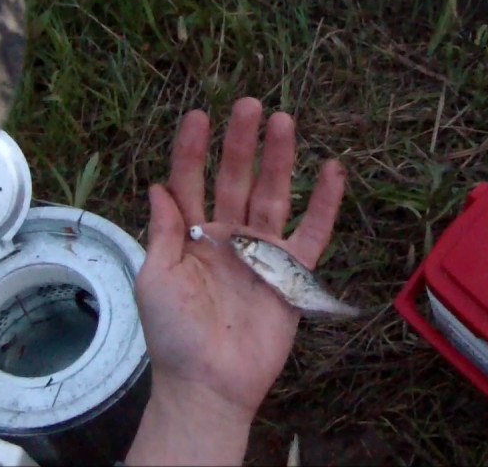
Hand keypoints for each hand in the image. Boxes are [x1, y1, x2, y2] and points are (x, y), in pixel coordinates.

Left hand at [125, 97, 346, 465]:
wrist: (209, 383)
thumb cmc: (173, 336)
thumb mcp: (155, 278)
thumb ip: (163, 231)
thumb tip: (158, 186)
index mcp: (190, 236)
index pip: (191, 182)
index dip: (193, 150)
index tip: (199, 116)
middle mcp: (227, 236)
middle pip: (235, 179)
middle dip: (240, 142)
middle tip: (248, 104)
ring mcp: (261, 252)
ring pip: (272, 194)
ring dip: (278, 159)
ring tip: (284, 121)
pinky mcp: (291, 273)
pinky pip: (312, 233)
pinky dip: (325, 203)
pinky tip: (332, 170)